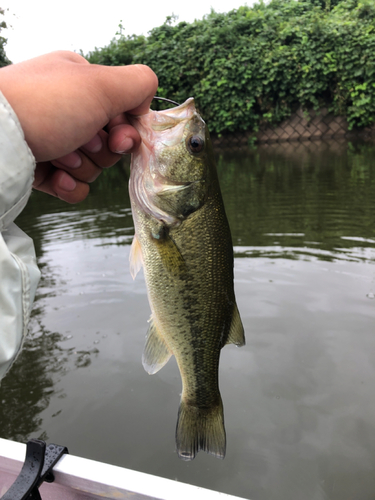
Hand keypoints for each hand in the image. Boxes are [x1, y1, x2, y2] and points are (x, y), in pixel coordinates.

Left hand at [0, 51, 157, 202]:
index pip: (122, 111)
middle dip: (100, 149)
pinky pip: (73, 186)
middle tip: (81, 140)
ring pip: (92, 166)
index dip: (127, 130)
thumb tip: (147, 101)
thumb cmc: (45, 104)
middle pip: (109, 143)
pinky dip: (69, 185)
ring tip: (59, 155)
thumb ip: (138, 84)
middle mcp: (67, 110)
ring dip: (81, 166)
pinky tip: (56, 177)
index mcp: (80, 83)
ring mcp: (53, 140)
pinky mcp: (42, 169)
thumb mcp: (100, 83)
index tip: (120, 138)